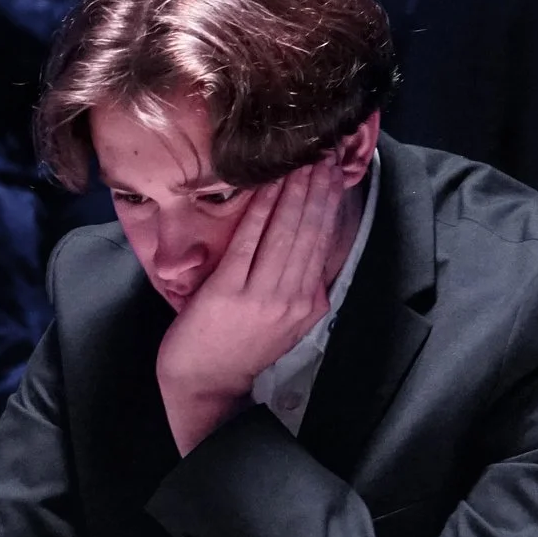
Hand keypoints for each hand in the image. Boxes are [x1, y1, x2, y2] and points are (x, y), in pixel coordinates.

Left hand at [156, 163, 344, 453]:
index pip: (323, 242)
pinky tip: (268, 184)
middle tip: (322, 152)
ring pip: (285, 232)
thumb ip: (301, 288)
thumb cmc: (239, 348)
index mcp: (309, 304)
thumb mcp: (285, 322)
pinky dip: (261, 208)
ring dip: (294, 191)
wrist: (205, 383)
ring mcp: (263, 296)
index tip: (332, 170)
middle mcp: (293, 300)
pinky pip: (250, 240)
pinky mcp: (231, 292)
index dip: (328, 202)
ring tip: (301, 160)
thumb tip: (314, 247)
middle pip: (309, 232)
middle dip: (316, 188)